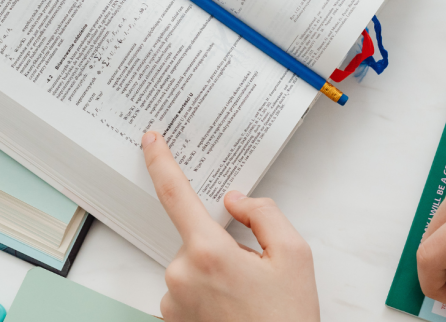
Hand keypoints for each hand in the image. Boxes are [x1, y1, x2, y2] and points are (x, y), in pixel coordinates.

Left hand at [142, 131, 320, 321]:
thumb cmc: (288, 318)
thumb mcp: (295, 255)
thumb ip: (263, 213)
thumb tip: (235, 201)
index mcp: (208, 253)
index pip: (175, 194)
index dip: (160, 162)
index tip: (151, 140)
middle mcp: (180, 275)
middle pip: (196, 238)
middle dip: (224, 247)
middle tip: (256, 275)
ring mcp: (172, 301)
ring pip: (192, 266)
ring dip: (216, 273)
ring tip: (248, 300)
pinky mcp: (172, 320)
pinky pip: (187, 291)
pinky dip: (208, 294)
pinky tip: (233, 310)